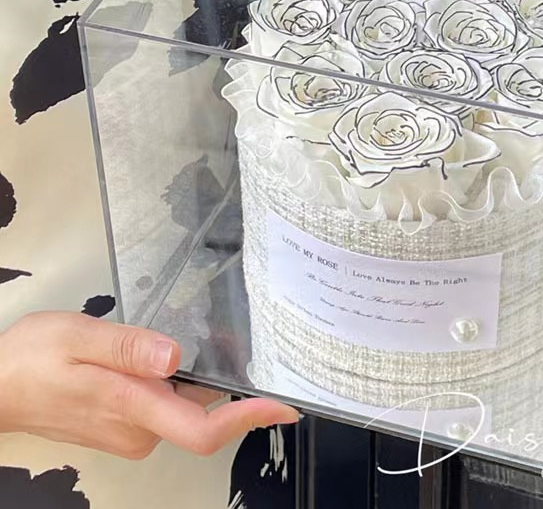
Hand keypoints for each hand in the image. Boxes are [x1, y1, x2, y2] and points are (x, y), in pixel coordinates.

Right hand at [0, 311, 299, 458]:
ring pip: (184, 408)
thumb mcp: (80, 338)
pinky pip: (166, 406)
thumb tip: (173, 356)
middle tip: (251, 342)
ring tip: (221, 338)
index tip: (282, 406)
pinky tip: (180, 353)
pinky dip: (182, 383)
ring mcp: (131, 430)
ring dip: (206, 379)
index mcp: (133, 407)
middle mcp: (138, 428)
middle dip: (233, 384)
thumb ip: (129, 348)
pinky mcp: (124, 424)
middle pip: (202, 415)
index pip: (202, 429)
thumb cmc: (32, 359)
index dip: (246, 419)